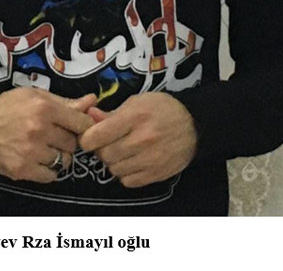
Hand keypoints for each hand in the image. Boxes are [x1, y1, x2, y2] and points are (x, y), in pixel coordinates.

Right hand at [0, 89, 96, 182]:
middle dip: (67, 140)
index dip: (83, 126)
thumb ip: (66, 102)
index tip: (78, 127)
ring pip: (64, 160)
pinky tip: (39, 160)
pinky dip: (48, 170)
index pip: (82, 123)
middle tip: (55, 135)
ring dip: (59, 155)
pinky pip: (51, 175)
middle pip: (73, 143)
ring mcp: (31, 152)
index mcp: (45, 109)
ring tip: (45, 147)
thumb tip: (93, 101)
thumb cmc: (9, 107)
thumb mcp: (36, 96)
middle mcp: (39, 131)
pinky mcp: (22, 169)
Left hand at [79, 92, 197, 187]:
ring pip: (114, 169)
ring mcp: (150, 159)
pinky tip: (133, 161)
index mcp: (134, 118)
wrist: (194, 125)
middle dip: (101, 149)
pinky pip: (128, 181)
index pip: (96, 136)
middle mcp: (142, 140)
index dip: (87, 138)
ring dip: (114, 161)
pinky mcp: (156, 174)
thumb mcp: (137, 102)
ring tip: (123, 150)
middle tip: (109, 142)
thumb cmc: (163, 109)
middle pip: (104, 154)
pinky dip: (126, 173)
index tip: (90, 137)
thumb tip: (90, 115)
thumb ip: (112, 112)